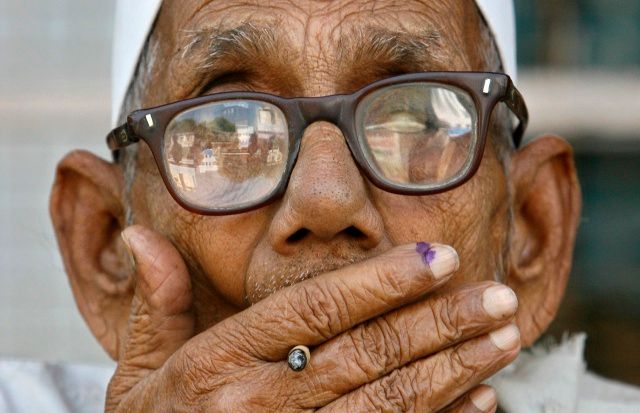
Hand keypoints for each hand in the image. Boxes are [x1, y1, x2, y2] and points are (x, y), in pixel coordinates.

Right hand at [106, 225, 518, 411]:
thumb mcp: (138, 369)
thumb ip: (156, 303)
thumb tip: (141, 237)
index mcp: (218, 365)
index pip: (310, 312)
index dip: (377, 283)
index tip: (435, 258)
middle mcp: (259, 406)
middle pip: (363, 355)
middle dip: (437, 323)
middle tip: (497, 295)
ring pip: (386, 403)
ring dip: (453, 369)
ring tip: (504, 337)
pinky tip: (480, 399)